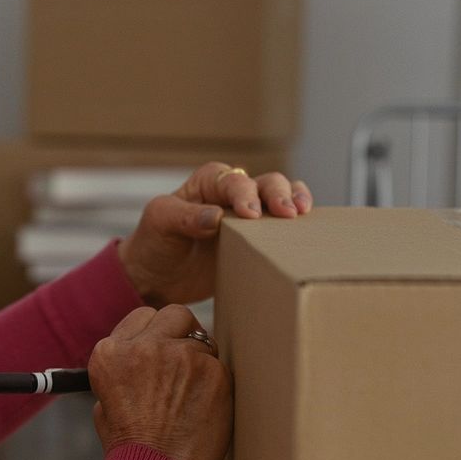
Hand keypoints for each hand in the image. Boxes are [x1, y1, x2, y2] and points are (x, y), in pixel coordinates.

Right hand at [88, 304, 231, 459]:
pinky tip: (204, 409)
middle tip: (183, 363)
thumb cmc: (132, 450)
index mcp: (111, 353)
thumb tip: (147, 355)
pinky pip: (219, 366)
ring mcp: (183, 356)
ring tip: (191, 397)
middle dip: (180, 334)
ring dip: (199, 362)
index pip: (142, 317)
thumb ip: (124, 371)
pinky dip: (215, 384)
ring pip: (202, 340)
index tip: (159, 353)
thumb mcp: (105, 405)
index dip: (153, 336)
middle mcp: (145, 347)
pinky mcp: (214, 372)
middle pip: (174, 315)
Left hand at [116, 163, 310, 305]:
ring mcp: (249, 217)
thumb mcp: (160, 224)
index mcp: (208, 182)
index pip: (232, 181)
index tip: (251, 214)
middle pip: (265, 183)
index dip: (244, 193)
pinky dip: (296, 224)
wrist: (157, 278)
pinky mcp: (258, 240)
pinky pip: (282, 227)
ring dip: (294, 200)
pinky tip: (305, 231)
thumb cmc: (154, 243)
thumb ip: (185, 217)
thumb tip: (215, 216)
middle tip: (287, 213)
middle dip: (278, 194)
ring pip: (280, 197)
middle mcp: (232, 194)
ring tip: (303, 213)